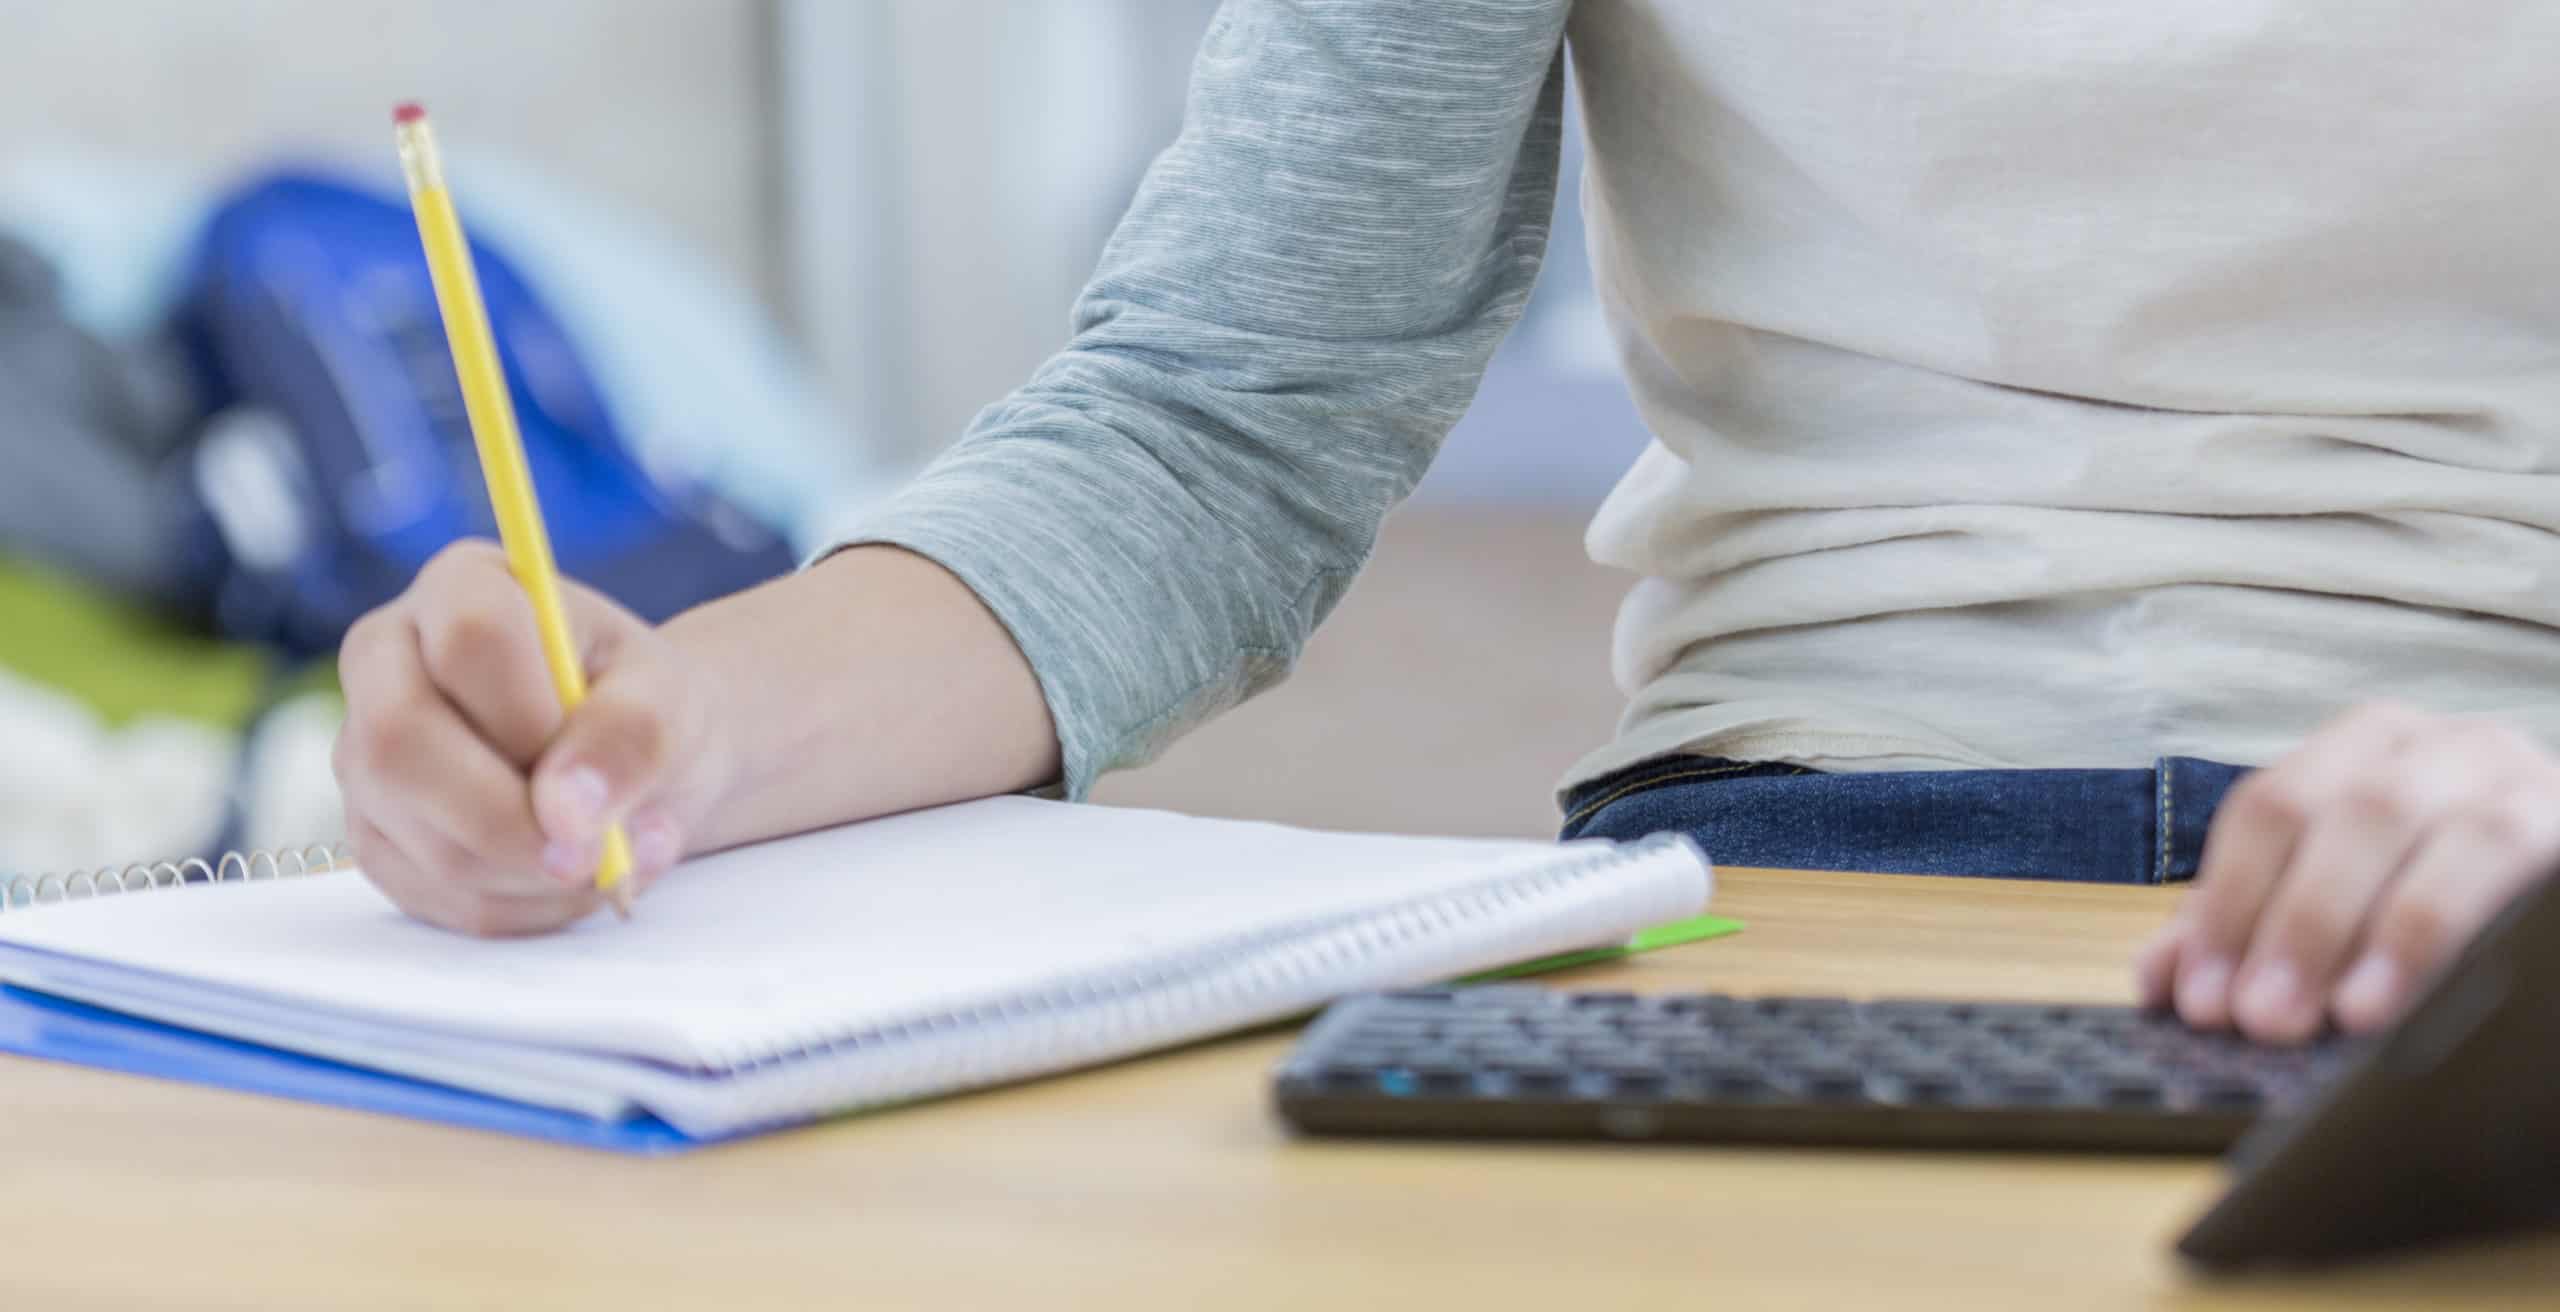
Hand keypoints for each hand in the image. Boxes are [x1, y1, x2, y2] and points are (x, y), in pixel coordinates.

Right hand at [333, 541, 737, 934]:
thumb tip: (565, 814)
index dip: (533, 720)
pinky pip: (432, 895)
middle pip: (398, 742)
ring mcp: (364, 751)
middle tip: (597, 856)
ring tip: (612, 859)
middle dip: (510, 823)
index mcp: (463, 587)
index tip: (594, 776)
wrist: (636, 761)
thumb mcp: (671, 700)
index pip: (471, 636)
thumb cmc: (647, 709)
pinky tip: (569, 881)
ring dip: (533, 876)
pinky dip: (519, 908)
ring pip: (418, 833)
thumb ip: (633, 736)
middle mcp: (388, 657)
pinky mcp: (374, 833)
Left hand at [2136, 702, 2559, 1041]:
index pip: (2267, 810)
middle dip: (2292, 922)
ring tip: (2341, 1018)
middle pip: (2342, 815)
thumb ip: (2251, 927)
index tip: (2195, 998)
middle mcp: (2437, 746)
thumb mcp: (2341, 898)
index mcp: (2361, 748)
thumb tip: (2158, 980)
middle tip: (2258, 1019)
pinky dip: (2445, 931)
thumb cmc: (2445, 888)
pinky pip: (2507, 863)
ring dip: (2373, 929)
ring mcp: (2513, 779)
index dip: (2225, 903)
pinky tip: (2408, 991)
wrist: (2556, 896)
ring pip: (2432, 831)